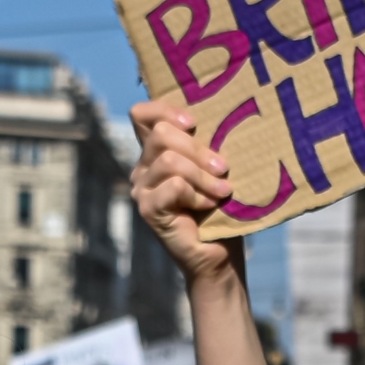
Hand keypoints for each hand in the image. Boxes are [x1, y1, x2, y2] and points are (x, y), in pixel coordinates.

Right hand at [129, 100, 241, 286]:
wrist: (218, 254)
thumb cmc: (220, 208)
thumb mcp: (212, 167)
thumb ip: (204, 143)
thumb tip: (218, 113)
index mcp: (156, 152)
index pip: (141, 114)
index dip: (165, 110)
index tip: (195, 124)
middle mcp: (143, 168)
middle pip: (161, 135)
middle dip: (198, 149)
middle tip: (223, 168)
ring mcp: (143, 189)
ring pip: (169, 161)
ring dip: (202, 175)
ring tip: (222, 191)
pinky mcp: (148, 210)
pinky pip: (174, 186)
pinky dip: (197, 194)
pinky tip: (209, 205)